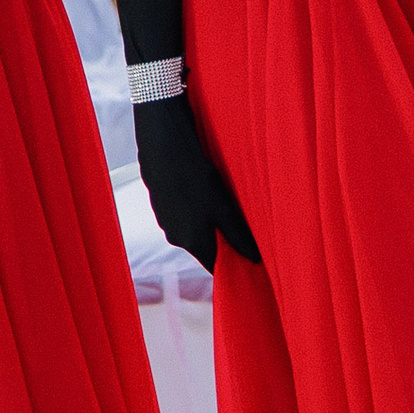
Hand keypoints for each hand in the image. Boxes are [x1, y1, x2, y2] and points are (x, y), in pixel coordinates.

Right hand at [134, 95, 257, 270]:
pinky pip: (182, 215)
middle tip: (239, 222)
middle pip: (204, 247)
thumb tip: (254, 259)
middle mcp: (175, 237)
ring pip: (192, 229)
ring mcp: (165, 221)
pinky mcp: (160, 204)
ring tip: (220, 199)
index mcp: (192, 242)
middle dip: (221, 239)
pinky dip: (194, 209)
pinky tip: (201, 189)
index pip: (214, 266)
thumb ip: (238, 236)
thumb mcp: (223, 207)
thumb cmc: (195, 177)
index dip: (232, 262)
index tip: (247, 254)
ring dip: (207, 221)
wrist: (164, 146)